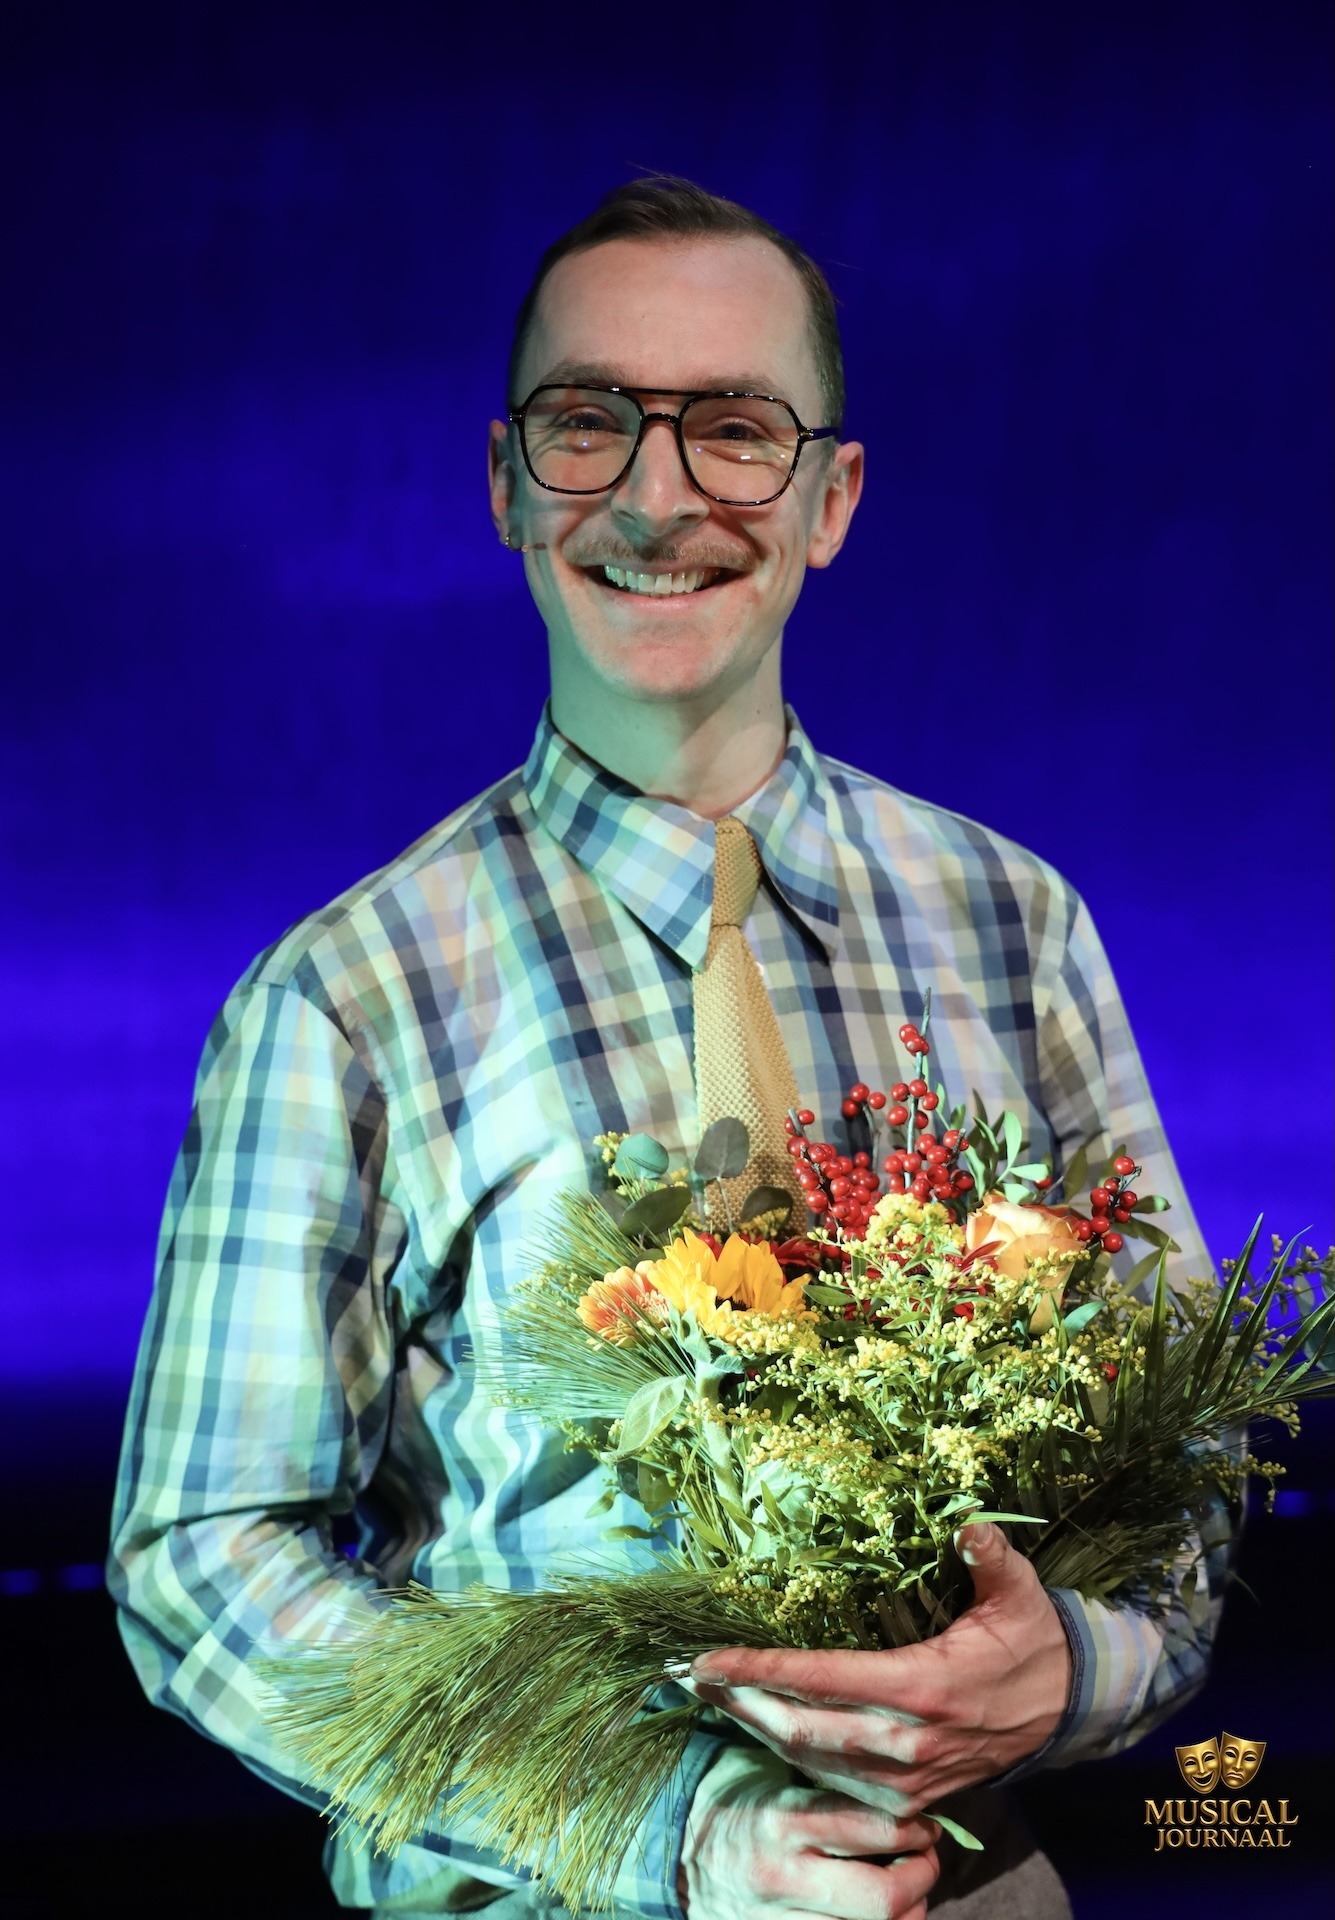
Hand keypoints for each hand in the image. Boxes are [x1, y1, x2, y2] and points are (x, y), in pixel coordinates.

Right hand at [680, 1744, 939, 1919]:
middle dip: (920, 1877)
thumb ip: (827, 1781)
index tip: (925, 1821)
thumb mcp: (775, 1778)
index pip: (871, 1827)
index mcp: (781, 1818)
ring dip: (909, 1910)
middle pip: (883, 1895)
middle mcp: (783, 1874)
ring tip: (912, 1886)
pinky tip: (882, 1912)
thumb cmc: (742, 1807)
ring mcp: (782, 1919)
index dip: (914, 1828)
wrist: (680, 1860)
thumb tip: (897, 1774)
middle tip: (928, 1857)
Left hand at [686, 1523, 1071, 1814]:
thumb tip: (967, 1524)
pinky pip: (834, 1780)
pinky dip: (794, 1755)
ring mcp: (905, 1778)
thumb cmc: (1034, 1644)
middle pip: (799, 1728)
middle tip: (690, 1676)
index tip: (708, 1658)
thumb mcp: (1020, 1593)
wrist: (1071, 1712)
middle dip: (739, 1701)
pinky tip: (766, 1728)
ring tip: (715, 1696)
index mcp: (923, 1686)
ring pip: (809, 1759)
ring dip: (757, 1729)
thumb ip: (989, 1558)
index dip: (759, 1670)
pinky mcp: (908, 1797)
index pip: (822, 1679)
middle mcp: (906, 1742)